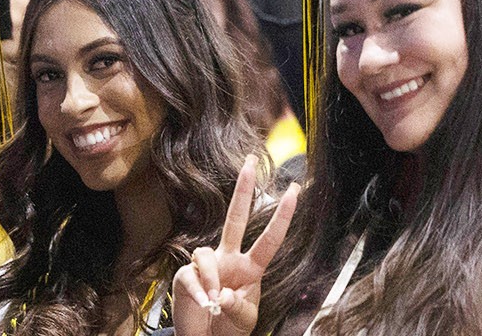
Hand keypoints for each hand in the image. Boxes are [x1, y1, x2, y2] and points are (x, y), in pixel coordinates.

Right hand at [171, 157, 299, 335]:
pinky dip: (199, 293)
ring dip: (213, 279)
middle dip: (242, 189)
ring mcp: (207, 266)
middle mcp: (229, 259)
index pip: (269, 239)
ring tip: (215, 302)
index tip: (295, 191)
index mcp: (250, 268)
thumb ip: (238, 306)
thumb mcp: (244, 319)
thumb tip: (222, 292)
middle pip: (235, 218)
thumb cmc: (229, 327)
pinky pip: (192, 276)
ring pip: (206, 255)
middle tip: (250, 161)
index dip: (282, 216)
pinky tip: (204, 304)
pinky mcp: (186, 275)